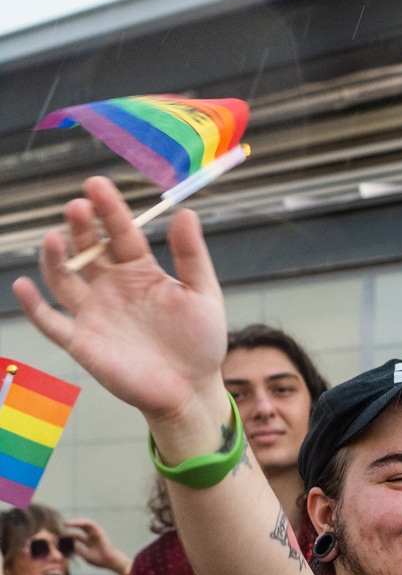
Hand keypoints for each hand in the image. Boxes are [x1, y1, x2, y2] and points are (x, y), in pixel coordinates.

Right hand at [12, 177, 230, 459]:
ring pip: (65, 278)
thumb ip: (192, 256)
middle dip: (81, 227)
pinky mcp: (83, 342)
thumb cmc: (200, 343)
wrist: (192, 390)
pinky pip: (52, 322)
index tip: (97, 184)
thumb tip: (185, 212)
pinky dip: (34, 306)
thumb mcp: (204, 295)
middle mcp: (112, 286)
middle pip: (89, 249)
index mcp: (141, 270)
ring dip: (56, 258)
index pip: (120, 232)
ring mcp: (95, 312)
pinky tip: (25, 286)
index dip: (108, 209)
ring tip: (56, 238)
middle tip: (78, 207)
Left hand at [65, 517, 129, 574]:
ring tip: (66, 524)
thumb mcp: (84, 555)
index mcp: (88, 542)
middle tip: (61, 527)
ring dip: (75, 523)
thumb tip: (67, 545)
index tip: (58, 536)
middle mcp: (91, 536)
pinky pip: (90, 524)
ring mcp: (95, 533)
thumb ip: (77, 549)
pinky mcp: (99, 531)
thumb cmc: (99, 559)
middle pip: (79, 529)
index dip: (67, 536)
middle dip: (70, 528)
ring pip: (84, 525)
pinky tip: (75, 523)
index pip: (76, 536)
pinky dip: (82, 522)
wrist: (109, 561)